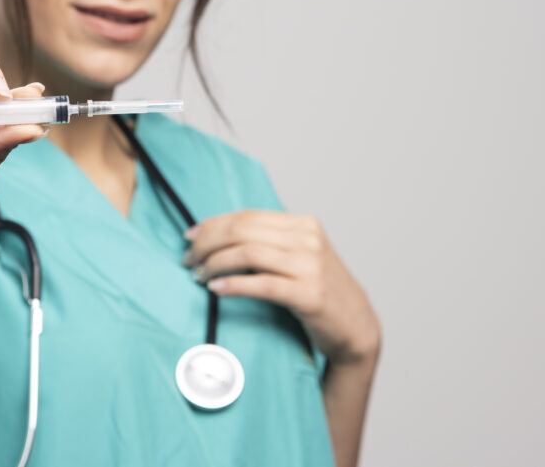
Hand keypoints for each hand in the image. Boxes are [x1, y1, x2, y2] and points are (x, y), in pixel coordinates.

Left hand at [182, 210, 380, 365]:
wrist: (355, 326)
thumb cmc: (318, 291)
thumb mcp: (299, 256)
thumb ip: (270, 242)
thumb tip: (218, 236)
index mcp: (303, 224)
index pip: (247, 216)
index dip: (213, 225)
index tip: (190, 237)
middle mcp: (308, 239)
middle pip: (243, 231)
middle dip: (208, 244)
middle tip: (189, 260)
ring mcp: (311, 266)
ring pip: (248, 253)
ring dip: (215, 264)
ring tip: (198, 276)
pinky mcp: (310, 295)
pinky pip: (262, 284)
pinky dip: (233, 284)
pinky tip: (216, 289)